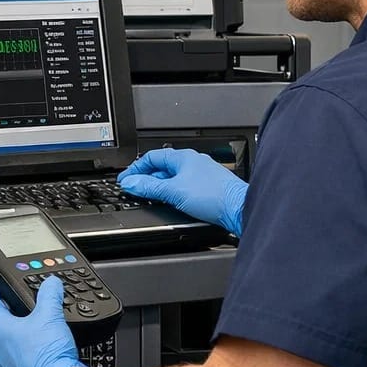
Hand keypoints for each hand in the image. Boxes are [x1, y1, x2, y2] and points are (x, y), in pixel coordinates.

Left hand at [0, 277, 83, 366]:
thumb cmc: (50, 357)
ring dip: (11, 342)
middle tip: (17, 312)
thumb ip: (49, 294)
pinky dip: (17, 362)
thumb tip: (51, 284)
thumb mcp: (52, 316)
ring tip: (29, 338)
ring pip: (1, 348)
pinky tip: (32, 360)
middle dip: (5, 317)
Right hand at [117, 148, 246, 236]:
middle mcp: (193, 162)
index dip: (136, 168)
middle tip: (135, 189)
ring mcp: (201, 175)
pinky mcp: (208, 188)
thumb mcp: (174, 191)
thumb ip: (150, 187)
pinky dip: (172, 192)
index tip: (126, 180)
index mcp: (184, 157)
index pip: (152, 157)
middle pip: (162, 167)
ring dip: (159, 186)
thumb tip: (131, 183)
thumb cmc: (214, 196)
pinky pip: (183, 186)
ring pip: (173, 178)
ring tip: (150, 197)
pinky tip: (171, 202)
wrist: (240, 209)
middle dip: (146, 178)